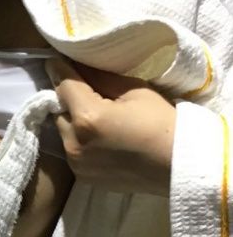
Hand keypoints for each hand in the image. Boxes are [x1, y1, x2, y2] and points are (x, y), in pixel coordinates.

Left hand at [45, 56, 176, 196]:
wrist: (178, 165)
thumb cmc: (161, 123)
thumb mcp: (134, 91)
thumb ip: (99, 78)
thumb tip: (77, 63)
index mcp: (88, 118)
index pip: (64, 85)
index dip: (60, 69)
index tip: (57, 59)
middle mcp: (74, 143)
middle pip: (60, 110)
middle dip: (70, 99)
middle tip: (86, 91)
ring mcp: (76, 164)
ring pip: (64, 132)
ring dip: (73, 121)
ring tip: (97, 118)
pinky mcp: (82, 177)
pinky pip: (73, 151)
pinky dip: (81, 141)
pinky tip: (100, 138)